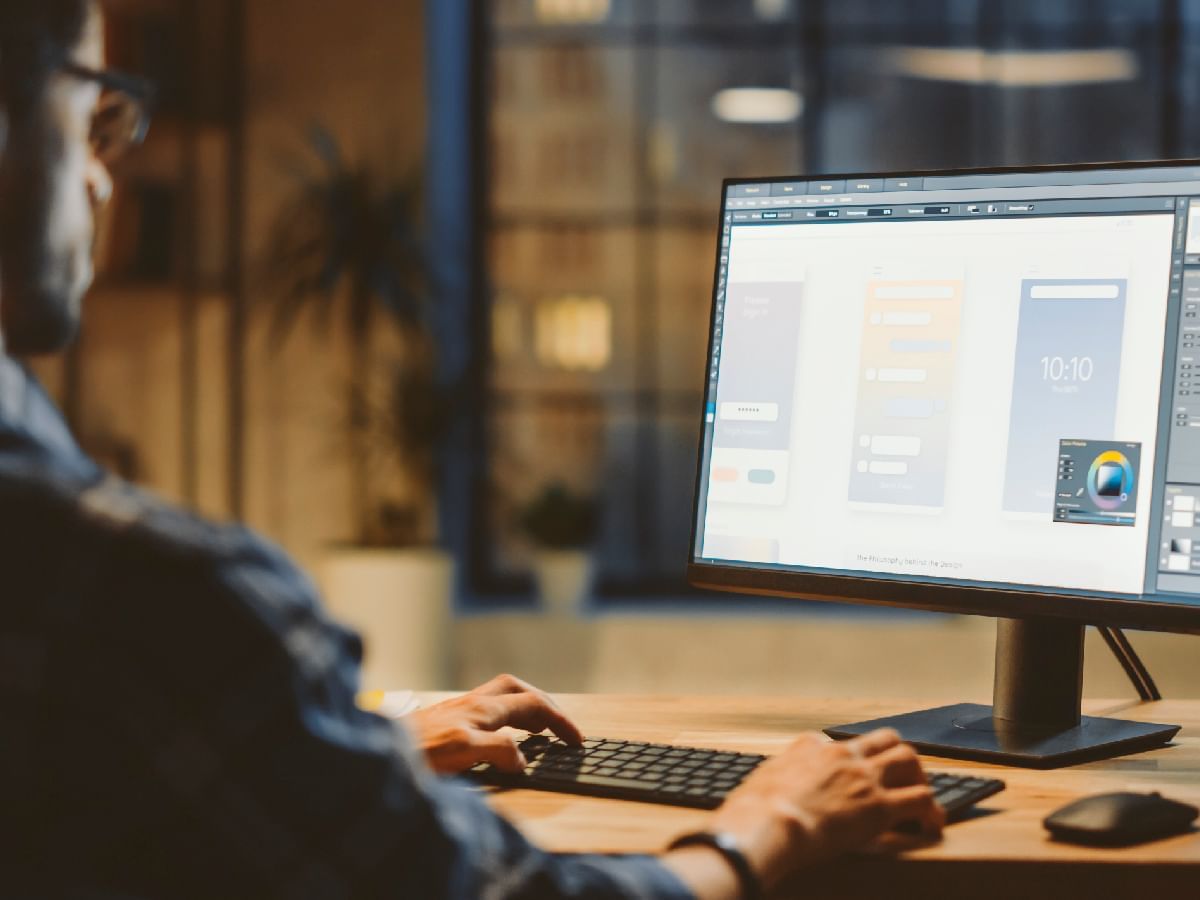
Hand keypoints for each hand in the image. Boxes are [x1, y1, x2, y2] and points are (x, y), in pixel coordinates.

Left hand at [404, 673, 582, 774]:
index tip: (576, 740)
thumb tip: (521, 759)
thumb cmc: (416, 753)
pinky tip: (497, 738)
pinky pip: (484, 711)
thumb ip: (498, 751)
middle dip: (543, 702)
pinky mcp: (444, 722)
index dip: (559, 721)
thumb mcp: (463, 752)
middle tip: (558, 725)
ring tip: (536, 729)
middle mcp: (471, 704)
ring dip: (523, 707)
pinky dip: (502, 719)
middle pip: (517, 689)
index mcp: (482, 709)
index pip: (533, 705)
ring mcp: (457, 711)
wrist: (377, 753)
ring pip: (500, 696)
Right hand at [666, 729, 941, 896]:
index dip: (849, 759)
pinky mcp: (880, 806)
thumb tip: (756, 794)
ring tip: (921, 798)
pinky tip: (930, 826)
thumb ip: (770, 781)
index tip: (851, 774)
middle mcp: (841, 755)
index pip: (838, 742)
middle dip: (897, 755)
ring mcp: (863, 778)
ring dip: (919, 776)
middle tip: (903, 775)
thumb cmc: (754, 812)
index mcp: (810, 747)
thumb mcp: (757, 782)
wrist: (768, 824)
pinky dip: (931, 812)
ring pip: (909, 759)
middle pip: (884, 739)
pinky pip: (920, 800)